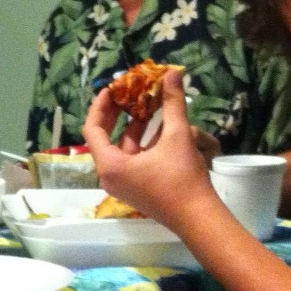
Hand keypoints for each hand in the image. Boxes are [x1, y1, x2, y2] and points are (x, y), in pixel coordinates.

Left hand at [82, 69, 215, 227]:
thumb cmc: (182, 179)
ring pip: (121, 148)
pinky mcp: (135, 187)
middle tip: (127, 92)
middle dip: (116, 113)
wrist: (198, 217)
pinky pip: (130, 159)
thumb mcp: (178, 137)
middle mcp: (110, 176)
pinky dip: (141, 141)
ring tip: (145, 103)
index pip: (92, 129)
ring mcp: (122, 184)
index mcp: (110, 165)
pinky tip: (156, 125)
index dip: (100, 105)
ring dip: (132, 126)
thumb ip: (173, 104)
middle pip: (104, 137)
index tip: (112, 88)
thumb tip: (173, 73)